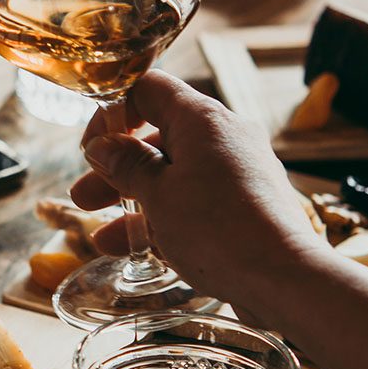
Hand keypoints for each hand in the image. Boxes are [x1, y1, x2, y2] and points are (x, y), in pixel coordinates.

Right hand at [69, 72, 330, 326]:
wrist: (284, 278)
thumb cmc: (219, 230)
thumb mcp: (158, 195)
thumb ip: (127, 166)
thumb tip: (103, 146)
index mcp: (203, 120)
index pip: (149, 90)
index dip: (113, 112)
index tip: (91, 147)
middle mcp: (225, 138)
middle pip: (159, 138)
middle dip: (117, 169)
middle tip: (83, 196)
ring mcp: (239, 173)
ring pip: (175, 177)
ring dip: (134, 202)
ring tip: (101, 236)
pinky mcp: (247, 207)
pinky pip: (196, 204)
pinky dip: (165, 221)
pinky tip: (135, 251)